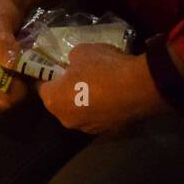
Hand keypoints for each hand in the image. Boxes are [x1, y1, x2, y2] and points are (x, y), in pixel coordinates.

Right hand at [0, 0, 31, 115]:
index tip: (4, 99)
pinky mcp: (8, 73)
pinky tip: (33, 74)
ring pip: (0, 96)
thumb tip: (9, 64)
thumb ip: (2, 41)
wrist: (12, 0)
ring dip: (15, 93)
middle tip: (22, 88)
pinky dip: (24, 87)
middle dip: (2, 99)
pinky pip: (14, 88)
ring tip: (29, 76)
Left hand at [37, 44, 169, 133]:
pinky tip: (114, 96)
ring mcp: (89, 128)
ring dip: (86, 102)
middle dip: (67, 91)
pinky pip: (100, 117)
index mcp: (53, 101)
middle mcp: (66, 120)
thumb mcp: (81, 52)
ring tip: (100, 87)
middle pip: (61, 103)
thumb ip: (71, 60)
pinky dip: (103, 108)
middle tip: (80, 77)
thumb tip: (73, 65)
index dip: (49, 77)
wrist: (141, 87)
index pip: (42, 88)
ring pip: (81, 112)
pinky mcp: (109, 131)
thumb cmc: (104, 68)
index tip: (58, 69)